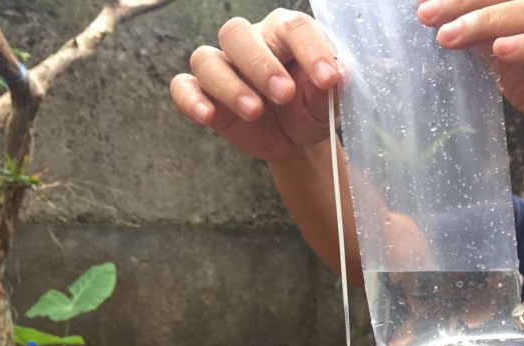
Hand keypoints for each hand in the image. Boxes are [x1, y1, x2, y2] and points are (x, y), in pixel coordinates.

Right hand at [170, 9, 340, 163]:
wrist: (294, 139)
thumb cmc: (310, 108)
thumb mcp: (328, 102)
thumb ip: (331, 88)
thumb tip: (340, 75)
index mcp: (285, 33)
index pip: (293, 27)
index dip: (310, 49)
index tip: (327, 79)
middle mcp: (250, 43)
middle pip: (238, 34)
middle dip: (260, 65)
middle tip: (284, 94)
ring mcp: (223, 66)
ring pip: (207, 59)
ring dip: (229, 86)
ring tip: (254, 112)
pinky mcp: (204, 93)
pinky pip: (184, 86)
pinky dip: (190, 99)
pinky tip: (207, 116)